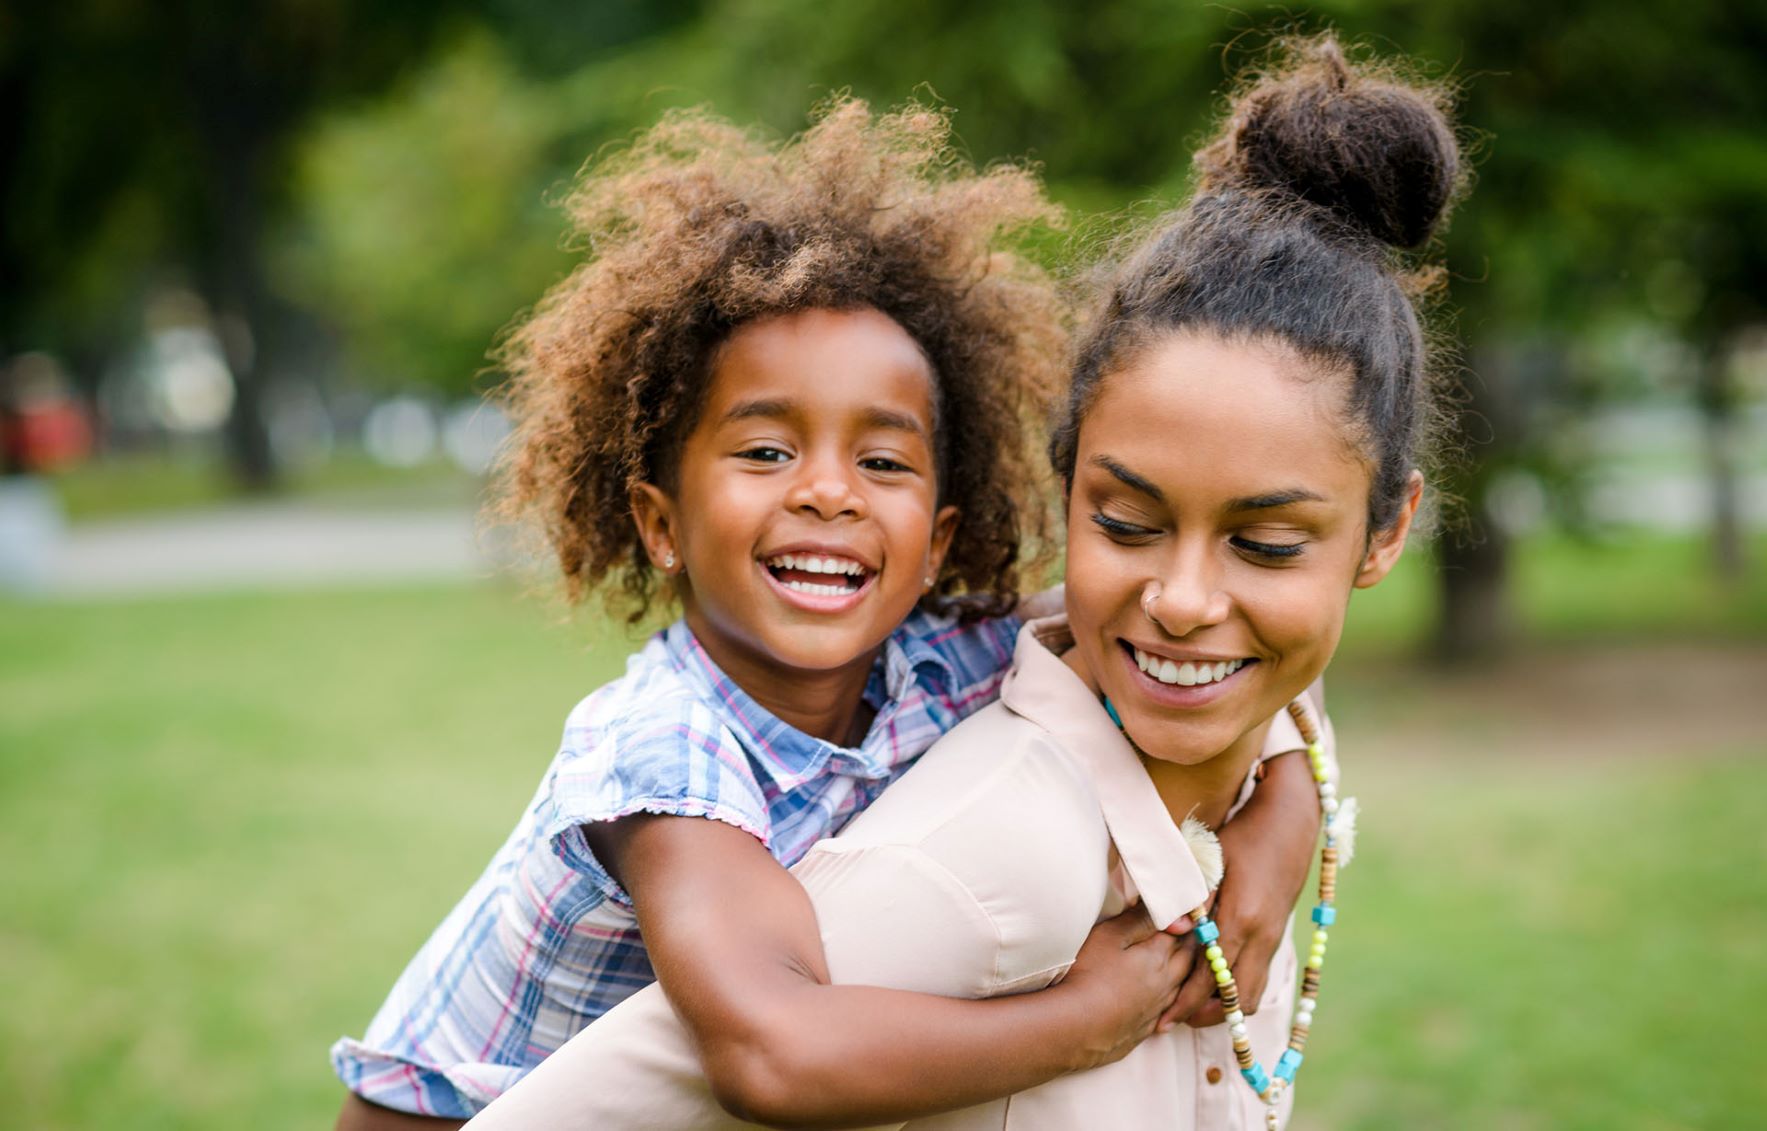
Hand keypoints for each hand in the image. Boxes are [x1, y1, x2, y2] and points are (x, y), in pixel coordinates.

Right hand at [1056, 904, 1196, 1069]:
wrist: (1076, 1028)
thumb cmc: (1089, 975)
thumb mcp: (1110, 936)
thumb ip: (1141, 920)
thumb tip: (1174, 913)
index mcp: (1158, 957)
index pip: (1182, 933)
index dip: (1182, 920)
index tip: (1183, 911)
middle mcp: (1165, 983)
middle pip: (1187, 959)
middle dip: (1189, 943)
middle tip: (1186, 932)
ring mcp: (1157, 1009)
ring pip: (1181, 986)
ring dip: (1183, 972)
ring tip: (1177, 961)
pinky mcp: (1145, 1029)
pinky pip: (1168, 1011)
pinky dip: (1170, 1000)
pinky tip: (1161, 999)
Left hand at [1168, 749, 1319, 1027]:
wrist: (1290, 822)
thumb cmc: (1243, 834)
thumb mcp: (1210, 859)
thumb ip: (1191, 897)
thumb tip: (1172, 928)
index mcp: (1241, 918)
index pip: (1211, 976)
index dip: (1186, 1002)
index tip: (1164, 1018)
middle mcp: (1261, 936)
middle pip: (1237, 998)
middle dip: (1205, 1015)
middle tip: (1173, 1017)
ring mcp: (1273, 938)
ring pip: (1253, 993)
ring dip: (1224, 1005)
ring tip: (1191, 1004)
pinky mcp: (1277, 935)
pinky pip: (1258, 977)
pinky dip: (1236, 988)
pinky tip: (1212, 982)